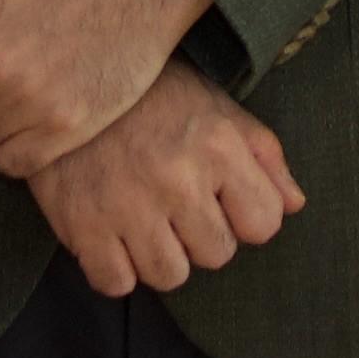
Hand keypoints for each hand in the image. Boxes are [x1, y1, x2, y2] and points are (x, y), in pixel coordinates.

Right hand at [26, 63, 305, 298]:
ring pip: (169, 276)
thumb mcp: (217, 107)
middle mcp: (177, 177)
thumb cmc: (151, 95)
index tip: (219, 197)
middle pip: (217, 255)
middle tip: (173, 201)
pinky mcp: (83, 223)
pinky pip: (116, 282)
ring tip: (144, 217)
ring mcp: (128, 204)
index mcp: (217, 144)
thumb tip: (294, 205)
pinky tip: (112, 231)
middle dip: (200, 234)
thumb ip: (264, 156)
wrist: (64, 75)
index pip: (264, 224)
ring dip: (159, 254)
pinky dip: (115, 266)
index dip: (245, 215)